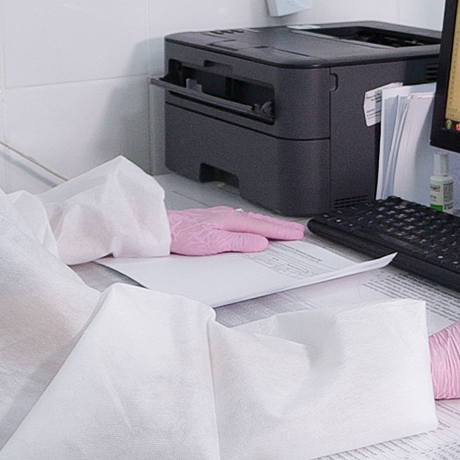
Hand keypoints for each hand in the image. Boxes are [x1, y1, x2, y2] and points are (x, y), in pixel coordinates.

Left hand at [166, 206, 303, 254]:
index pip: (263, 227)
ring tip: (282, 229)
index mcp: (231, 220)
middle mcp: (228, 216)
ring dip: (269, 224)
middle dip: (280, 226)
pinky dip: (254, 224)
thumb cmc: (183, 236)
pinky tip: (253, 227)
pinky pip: (242, 221)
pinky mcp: (213, 221)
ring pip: (252, 220)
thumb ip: (239, 242)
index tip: (296, 234)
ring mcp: (221, 217)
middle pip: (260, 221)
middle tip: (297, 231)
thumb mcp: (214, 243)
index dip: (281, 231)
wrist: (162, 231)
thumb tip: (261, 242)